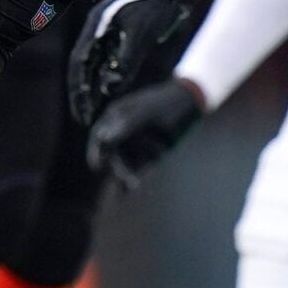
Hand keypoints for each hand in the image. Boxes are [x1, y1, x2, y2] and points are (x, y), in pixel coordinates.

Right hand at [67, 0, 200, 124]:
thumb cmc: (157, 4)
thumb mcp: (142, 32)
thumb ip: (126, 59)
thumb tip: (112, 88)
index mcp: (96, 25)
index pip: (79, 62)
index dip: (78, 88)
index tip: (83, 110)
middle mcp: (96, 30)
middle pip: (81, 67)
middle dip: (81, 94)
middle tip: (83, 119)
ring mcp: (105, 34)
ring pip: (92, 67)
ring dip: (91, 90)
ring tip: (92, 114)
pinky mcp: (117, 37)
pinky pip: (105, 63)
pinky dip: (105, 80)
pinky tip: (108, 95)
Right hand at [85, 77, 203, 186]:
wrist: (191, 102)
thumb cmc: (166, 102)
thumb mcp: (146, 112)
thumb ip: (125, 125)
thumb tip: (103, 139)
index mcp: (116, 115)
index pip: (99, 135)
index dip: (96, 151)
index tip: (97, 165)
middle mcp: (122, 130)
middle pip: (114, 153)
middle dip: (119, 168)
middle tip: (127, 182)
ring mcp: (135, 142)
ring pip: (127, 162)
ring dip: (129, 173)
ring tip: (134, 184)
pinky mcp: (148, 152)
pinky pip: (140, 166)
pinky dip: (140, 173)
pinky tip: (136, 186)